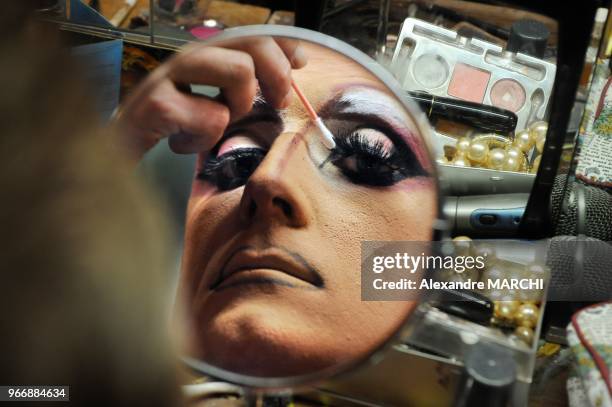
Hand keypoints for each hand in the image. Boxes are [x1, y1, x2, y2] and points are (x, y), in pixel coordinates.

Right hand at [113, 37, 306, 160]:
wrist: (116, 155)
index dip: (282, 45)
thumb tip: (289, 72)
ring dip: (241, 105)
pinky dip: (205, 138)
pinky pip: (211, 118)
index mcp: (204, 56)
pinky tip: (182, 142)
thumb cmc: (172, 130)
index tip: (300, 63)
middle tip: (277, 102)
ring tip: (220, 121)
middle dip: (276, 74)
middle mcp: (188, 57)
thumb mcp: (214, 107)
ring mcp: (170, 76)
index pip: (251, 35)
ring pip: (238, 71)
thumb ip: (244, 90)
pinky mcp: (158, 104)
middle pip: (251, 44)